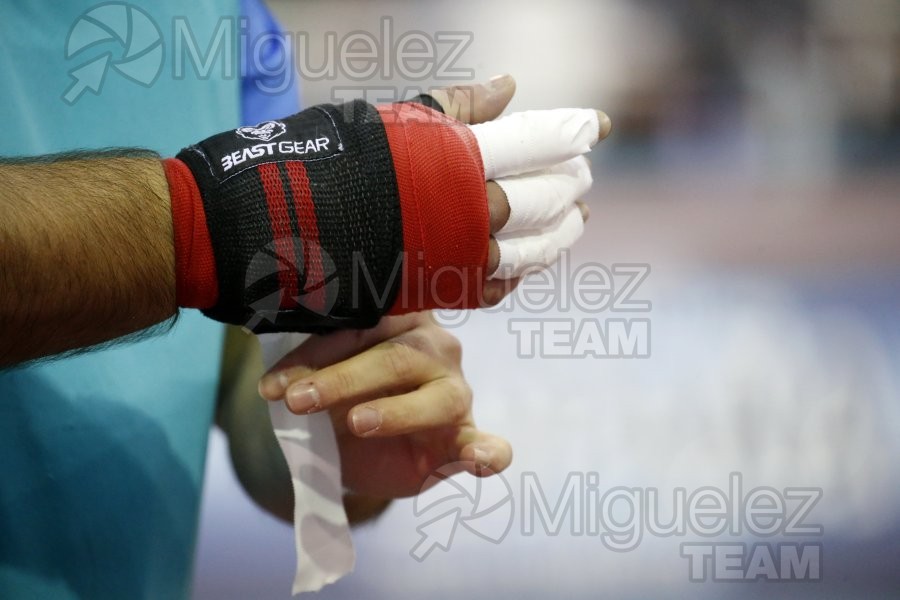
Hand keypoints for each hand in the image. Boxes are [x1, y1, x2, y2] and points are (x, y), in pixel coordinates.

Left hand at [259, 312, 510, 497]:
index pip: (354, 330)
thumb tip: (265, 370)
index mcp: (397, 320)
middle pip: (393, 358)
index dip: (312, 357)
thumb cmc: (345, 400)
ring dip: (396, 412)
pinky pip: (485, 442)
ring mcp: (456, 391)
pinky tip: (481, 459)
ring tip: (358, 423)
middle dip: (341, 380)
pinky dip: (487, 451)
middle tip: (298, 401)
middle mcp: (433, 347)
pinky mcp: (466, 435)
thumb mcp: (319, 385)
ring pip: (435, 398)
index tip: (272, 387)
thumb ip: (306, 375)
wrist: (366, 449)